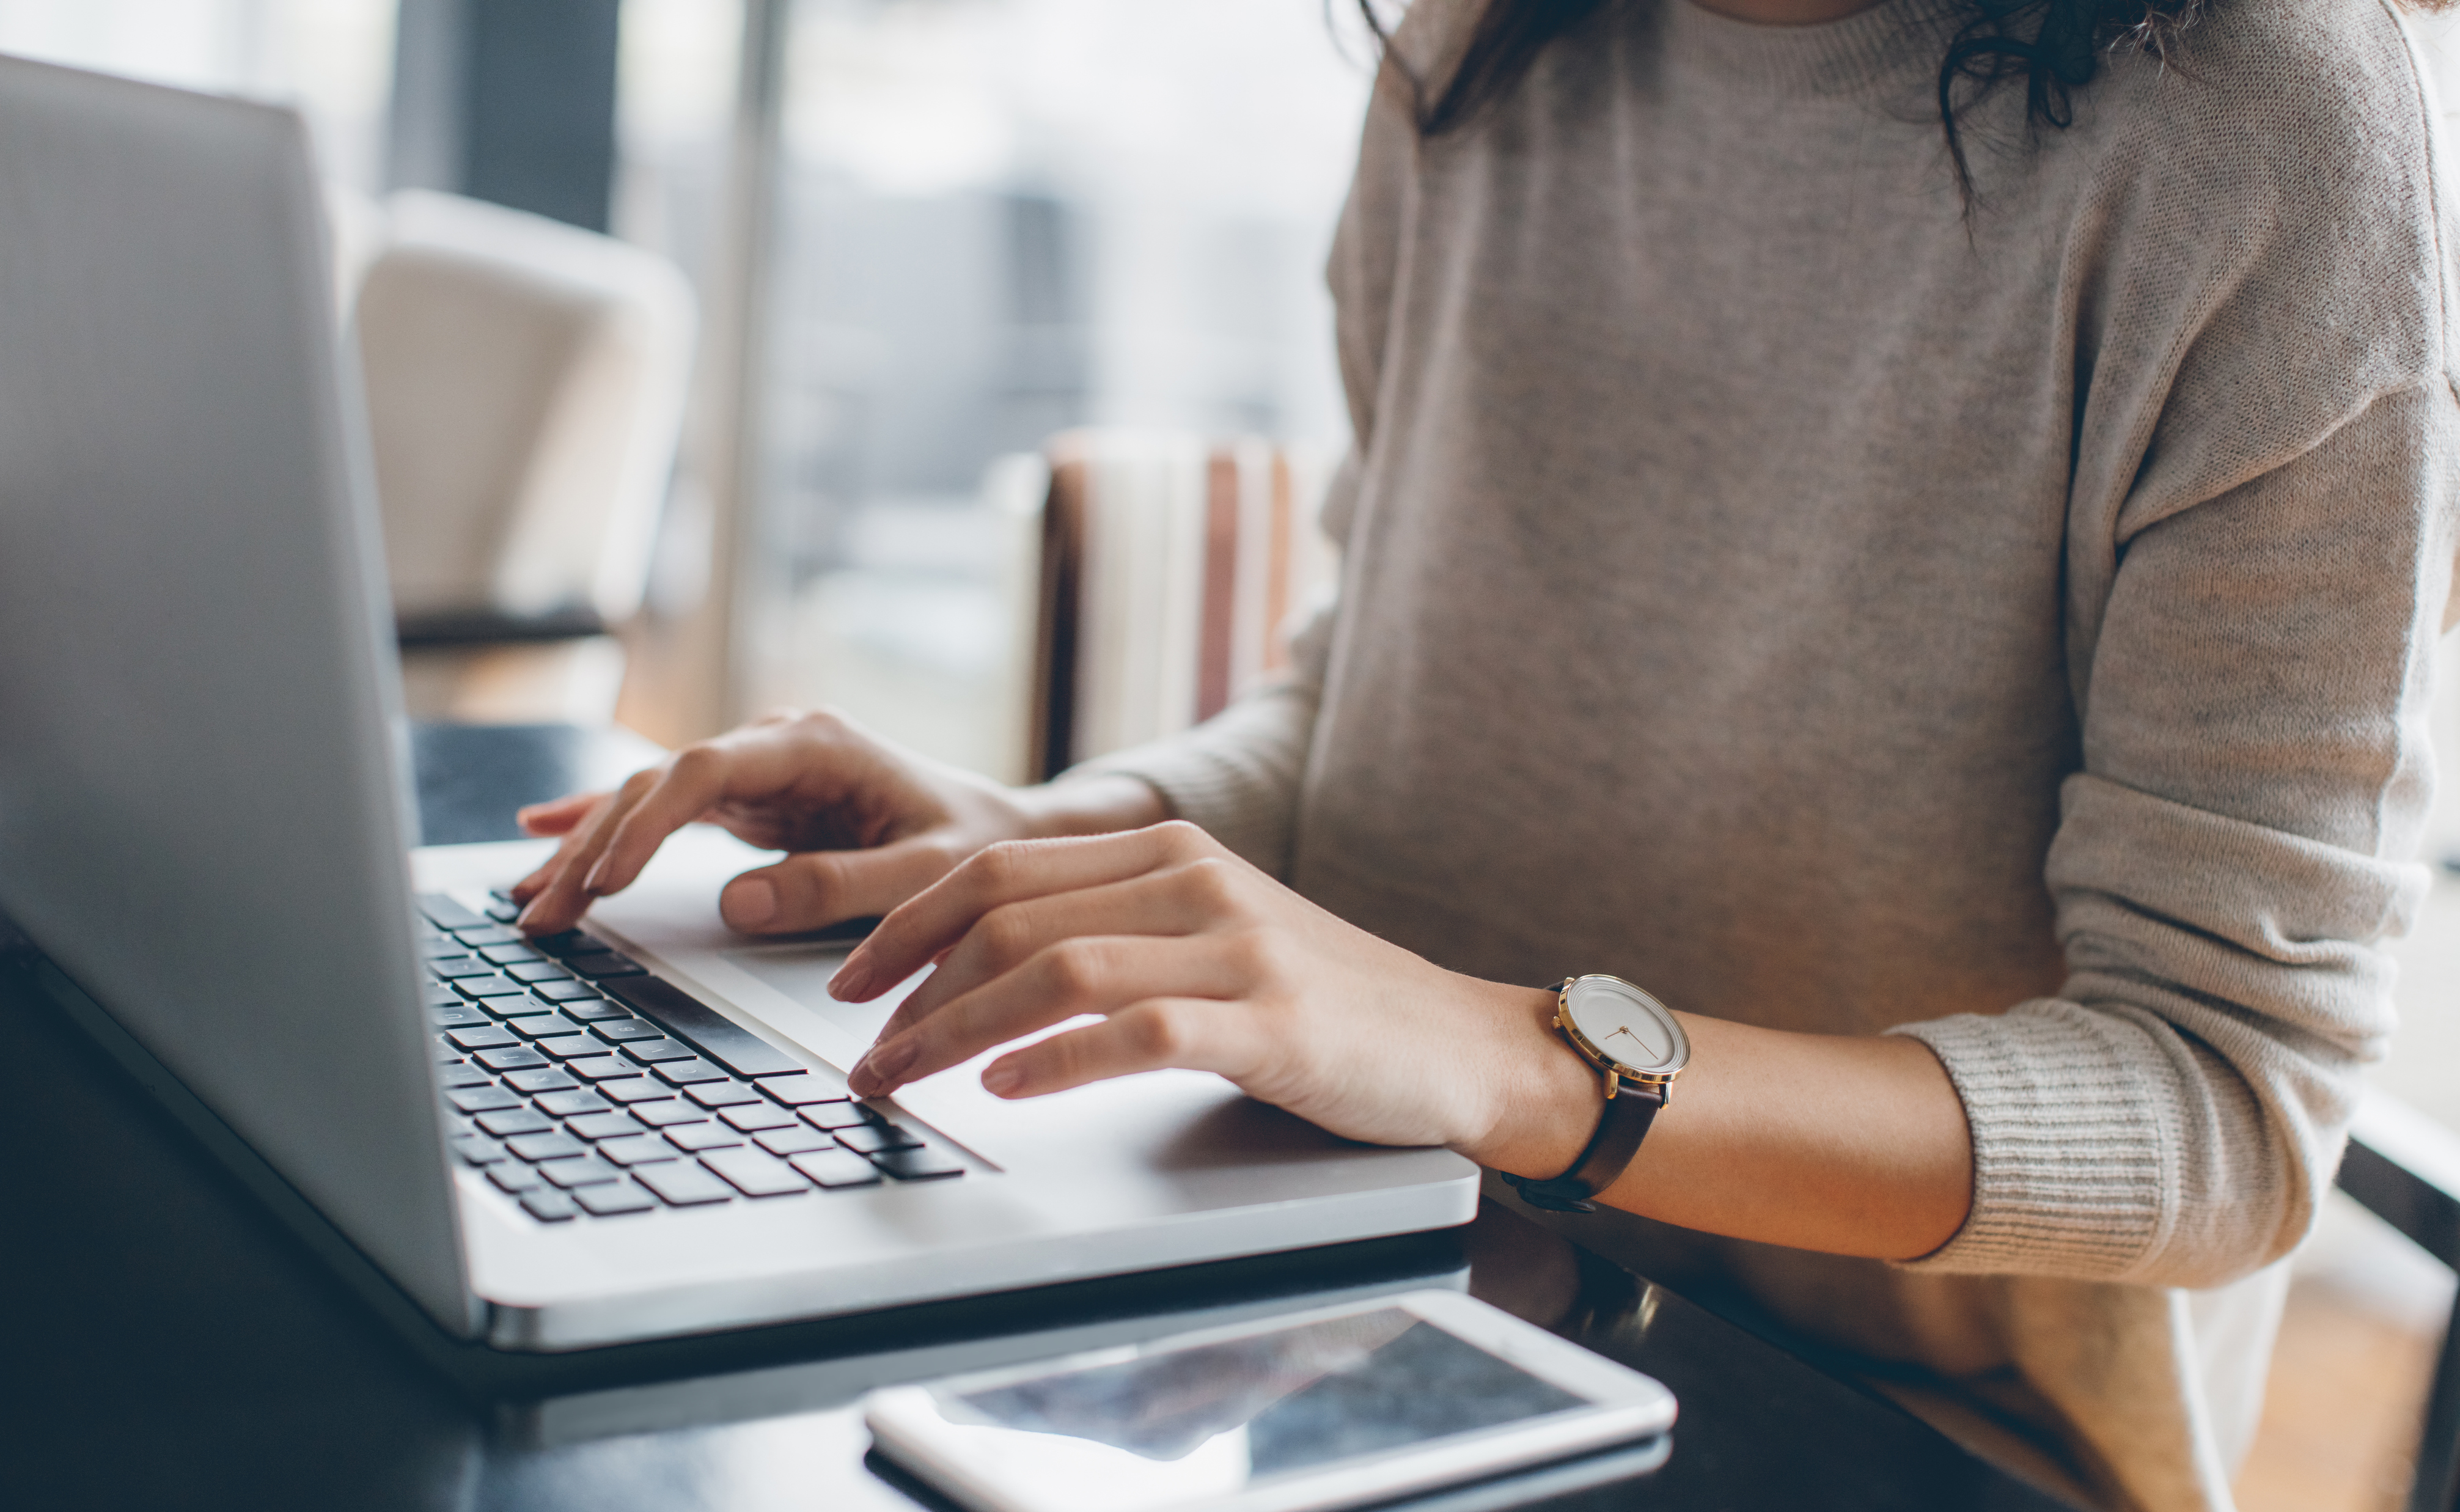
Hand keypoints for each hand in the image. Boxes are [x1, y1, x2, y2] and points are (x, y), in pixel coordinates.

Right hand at [508, 709, 1163, 936]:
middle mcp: (776, 745)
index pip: (706, 770)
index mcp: (817, 744)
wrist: (1007, 835)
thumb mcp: (926, 874)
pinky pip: (663, 810)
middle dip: (594, 847)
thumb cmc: (977, 849)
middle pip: (659, 784)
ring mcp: (758, 770)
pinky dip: (605, 826)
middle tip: (542, 911)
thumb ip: (840, 887)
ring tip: (528, 900)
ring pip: (649, 799)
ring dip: (586, 847)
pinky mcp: (751, 801)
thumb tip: (736, 904)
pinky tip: (542, 833)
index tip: (605, 877)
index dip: (646, 821)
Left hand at [829, 821, 1596, 1167]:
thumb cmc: (1322, 1004)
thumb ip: (1114, 928)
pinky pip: (1139, 1031)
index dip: (907, 923)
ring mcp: (1236, 948)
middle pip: (1009, 913)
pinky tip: (1005, 1087)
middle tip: (859, 1050)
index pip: (1001, 867)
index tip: (849, 981)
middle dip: (909, 984)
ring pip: (1056, 968)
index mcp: (1169, 851)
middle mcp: (1195, 881)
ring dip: (956, 1029)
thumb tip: (980, 967)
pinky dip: (1057, 1059)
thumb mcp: (1210, 936)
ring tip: (902, 1076)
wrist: (1457, 1043)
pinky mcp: (1271, 1023)